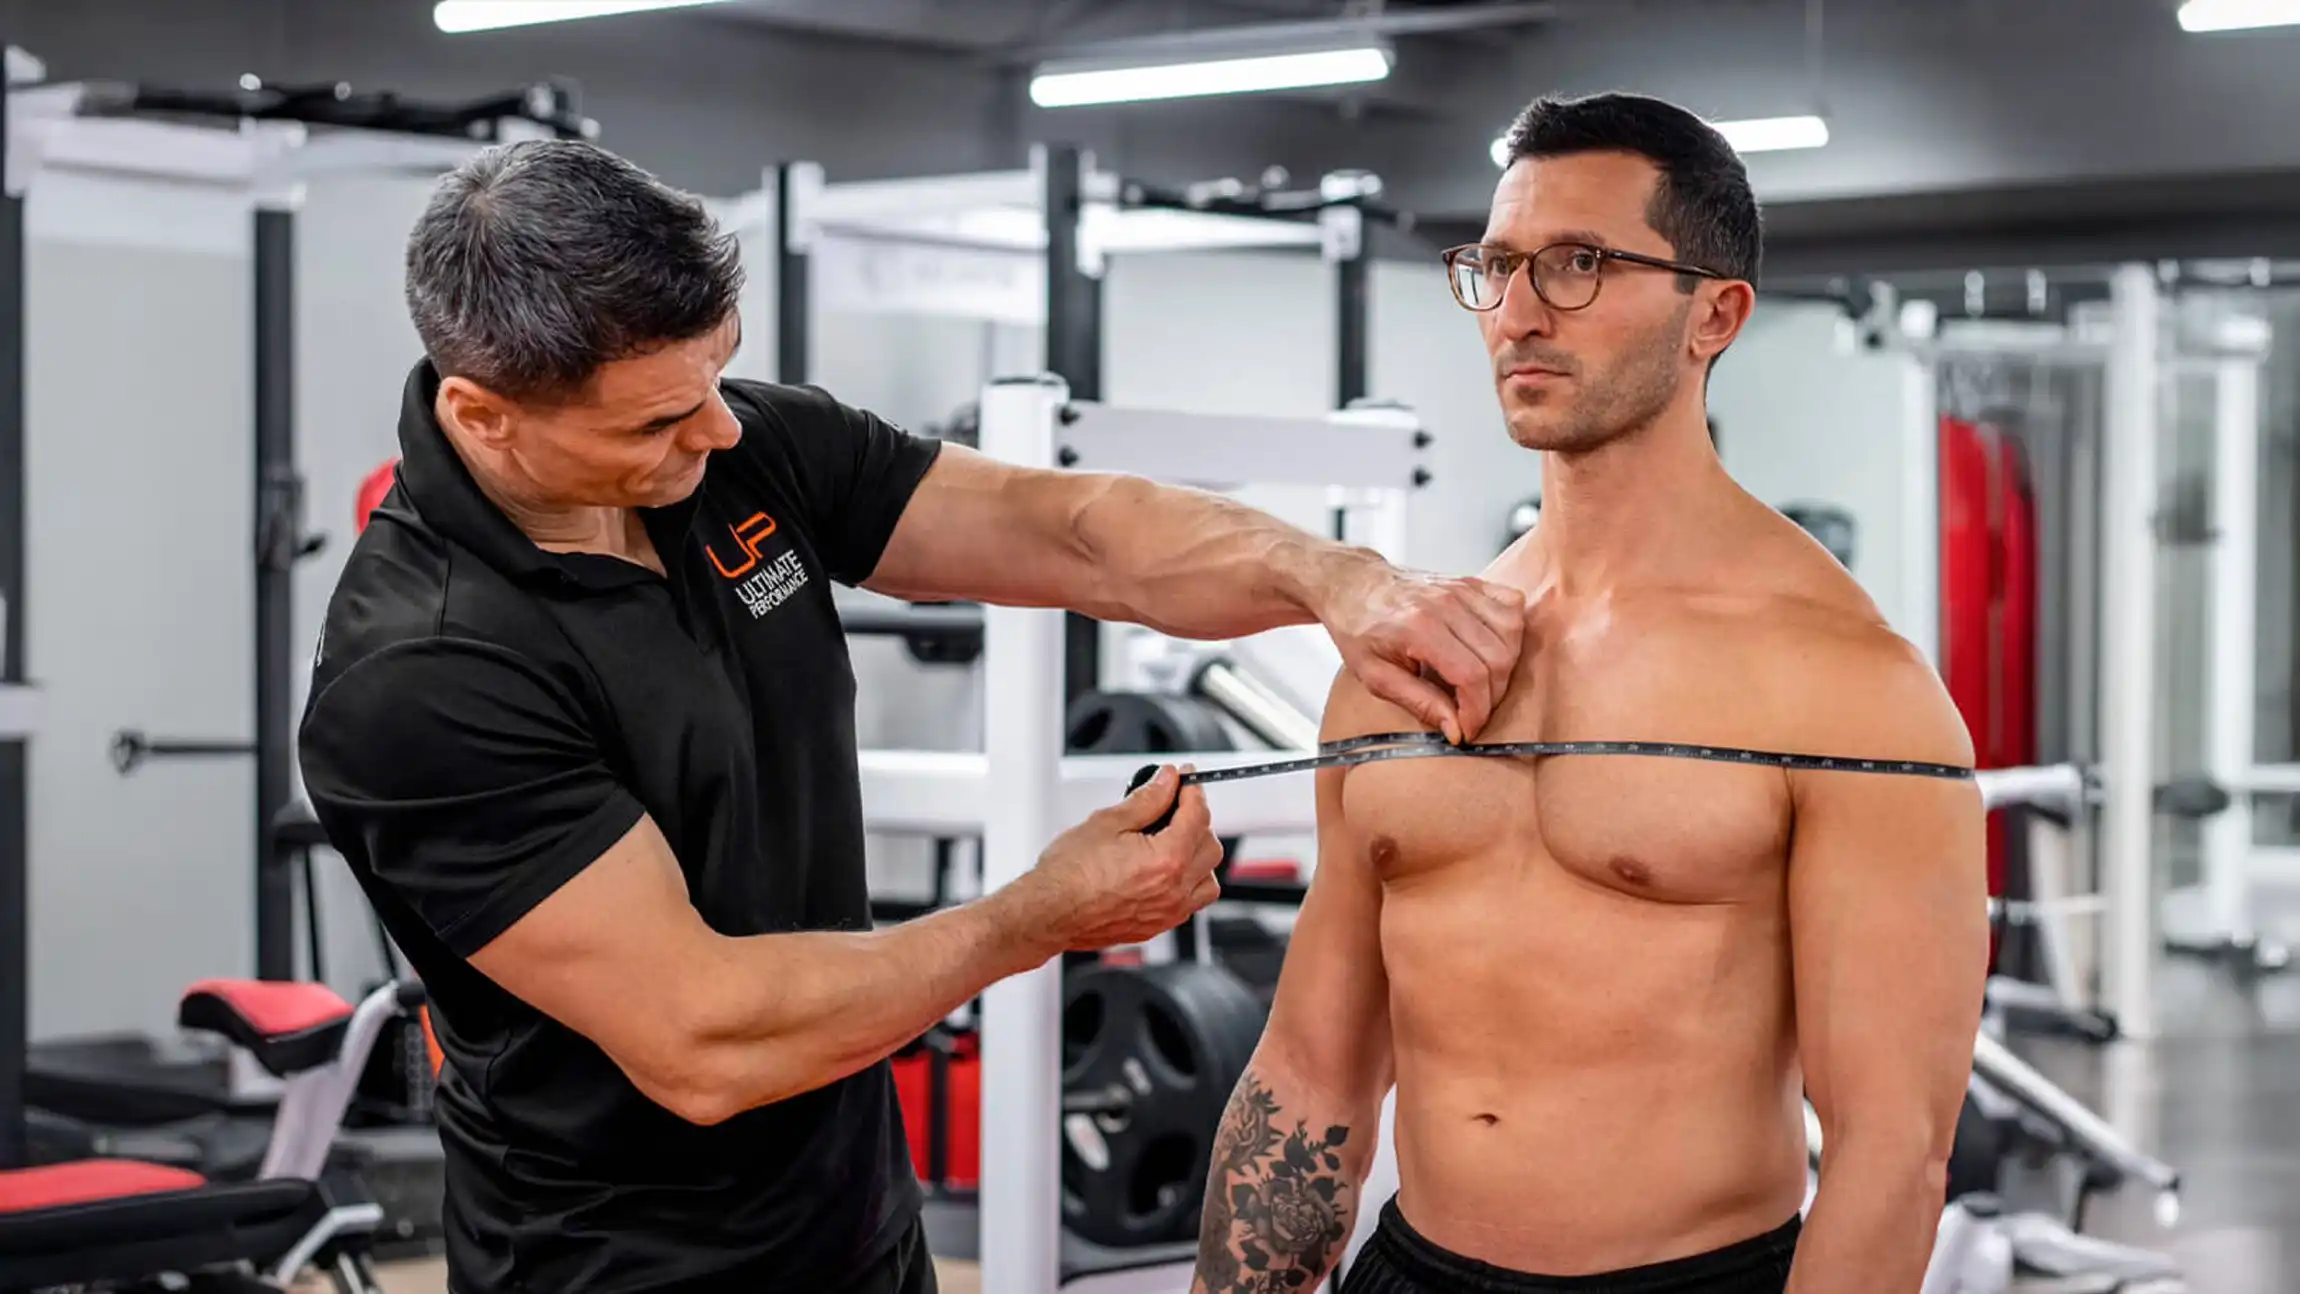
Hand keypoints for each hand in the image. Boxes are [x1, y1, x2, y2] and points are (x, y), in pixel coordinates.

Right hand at [1013, 766, 1225, 951]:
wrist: (1048, 911)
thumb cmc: (1069, 873)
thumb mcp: (1108, 821)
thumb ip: (1147, 799)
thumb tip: (1166, 782)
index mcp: (1166, 859)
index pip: (1198, 816)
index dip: (1193, 790)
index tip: (1186, 780)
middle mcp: (1174, 890)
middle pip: (1210, 847)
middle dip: (1196, 822)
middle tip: (1174, 807)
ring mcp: (1167, 912)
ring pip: (1207, 880)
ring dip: (1198, 857)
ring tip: (1174, 842)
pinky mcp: (1156, 926)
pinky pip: (1190, 904)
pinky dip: (1187, 884)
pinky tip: (1166, 872)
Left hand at [1316, 558, 1526, 742]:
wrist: (1353, 585)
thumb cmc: (1358, 629)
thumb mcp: (1375, 676)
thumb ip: (1418, 702)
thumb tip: (1455, 730)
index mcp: (1418, 628)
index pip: (1471, 675)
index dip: (1477, 710)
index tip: (1468, 729)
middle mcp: (1445, 604)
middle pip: (1498, 658)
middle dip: (1492, 695)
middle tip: (1473, 711)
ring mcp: (1461, 589)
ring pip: (1512, 633)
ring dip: (1506, 667)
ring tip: (1482, 684)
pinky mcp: (1470, 582)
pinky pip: (1512, 604)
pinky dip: (1512, 632)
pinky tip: (1492, 649)